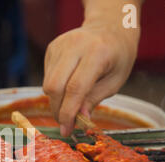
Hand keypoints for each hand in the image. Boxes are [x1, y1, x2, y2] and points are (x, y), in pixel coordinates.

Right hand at [43, 1, 141, 135]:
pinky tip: (68, 85)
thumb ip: (95, 99)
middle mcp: (75, 46)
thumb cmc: (117, 56)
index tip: (66, 130)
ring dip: (56, 101)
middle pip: (54, 86)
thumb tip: (79, 119)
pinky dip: (56, 89)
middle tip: (65, 123)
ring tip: (70, 104)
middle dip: (57, 110)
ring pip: (47, 84)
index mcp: (97, 53)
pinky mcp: (52, 48)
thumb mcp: (115, 81)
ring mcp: (60, 45)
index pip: (75, 88)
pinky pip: (47, 77)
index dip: (68, 112)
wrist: (110, 27)